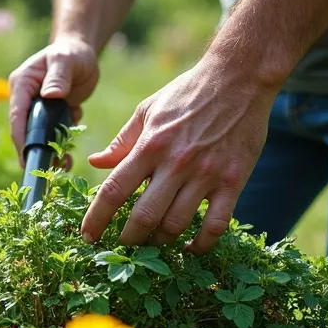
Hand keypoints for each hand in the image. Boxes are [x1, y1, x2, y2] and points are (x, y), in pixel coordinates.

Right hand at [9, 36, 99, 165]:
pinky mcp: (51, 115)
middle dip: (37, 149)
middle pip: (26, 130)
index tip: (26, 157)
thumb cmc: (71, 52)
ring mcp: (38, 108)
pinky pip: (55, 134)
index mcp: (22, 84)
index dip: (20, 137)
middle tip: (48, 168)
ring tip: (66, 164)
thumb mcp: (66, 60)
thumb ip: (58, 76)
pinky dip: (64, 142)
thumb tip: (50, 95)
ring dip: (53, 150)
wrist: (81, 53)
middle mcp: (25, 98)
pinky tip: (73, 144)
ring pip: (41, 135)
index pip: (17, 114)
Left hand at [80, 60, 275, 254]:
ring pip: (176, 225)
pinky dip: (201, 245)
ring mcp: (206, 174)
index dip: (96, 218)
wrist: (239, 78)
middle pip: (143, 216)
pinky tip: (190, 249)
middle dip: (128, 239)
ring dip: (160, 242)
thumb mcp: (148, 110)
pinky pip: (215, 225)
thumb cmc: (187, 93)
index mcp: (150, 145)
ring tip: (153, 244)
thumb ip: (122, 141)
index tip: (88, 237)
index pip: (114, 190)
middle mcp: (175, 162)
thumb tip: (95, 162)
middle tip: (122, 247)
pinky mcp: (233, 181)